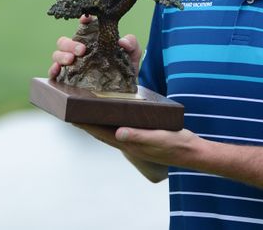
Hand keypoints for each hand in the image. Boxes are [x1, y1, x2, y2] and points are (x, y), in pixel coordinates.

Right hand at [48, 15, 142, 78]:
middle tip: (82, 50)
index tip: (85, 19)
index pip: (83, 27)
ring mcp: (71, 64)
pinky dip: (52, 70)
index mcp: (92, 40)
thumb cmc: (125, 69)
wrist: (124, 93)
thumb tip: (122, 41)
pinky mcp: (67, 79)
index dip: (82, 21)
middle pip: (65, 41)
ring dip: (61, 55)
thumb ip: (131, 44)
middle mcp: (78, 51)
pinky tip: (58, 70)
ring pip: (57, 54)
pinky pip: (53, 73)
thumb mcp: (132, 55)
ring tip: (71, 60)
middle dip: (70, 43)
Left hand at [77, 123, 201, 170]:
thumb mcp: (159, 138)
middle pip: (101, 132)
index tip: (70, 116)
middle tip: (71, 109)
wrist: (192, 152)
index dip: (85, 125)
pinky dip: (110, 121)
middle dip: (86, 122)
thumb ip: (139, 136)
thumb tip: (118, 133)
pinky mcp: (141, 136)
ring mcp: (134, 141)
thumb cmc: (177, 144)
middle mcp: (128, 143)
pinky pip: (120, 128)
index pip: (101, 133)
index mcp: (129, 143)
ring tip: (85, 111)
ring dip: (96, 122)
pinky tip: (111, 114)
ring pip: (109, 131)